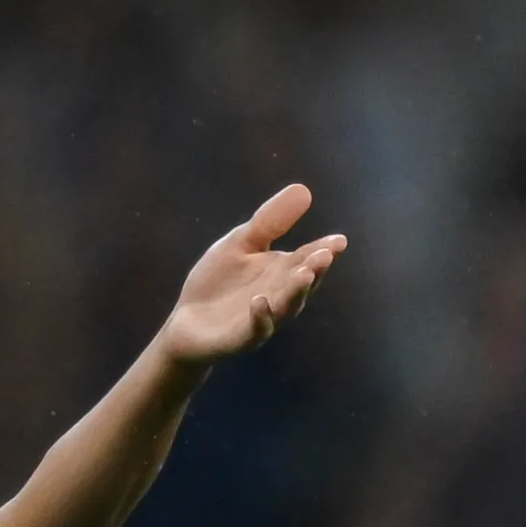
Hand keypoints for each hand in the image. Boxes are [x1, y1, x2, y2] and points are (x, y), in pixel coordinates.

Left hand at [155, 183, 345, 370]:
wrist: (187, 322)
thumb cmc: (218, 281)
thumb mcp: (242, 243)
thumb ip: (270, 221)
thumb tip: (304, 189)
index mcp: (282, 272)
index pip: (307, 258)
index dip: (324, 250)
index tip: (338, 241)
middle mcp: (279, 296)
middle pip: (302, 283)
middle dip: (314, 269)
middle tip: (325, 255)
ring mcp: (263, 318)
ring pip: (286, 307)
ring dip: (296, 292)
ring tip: (304, 274)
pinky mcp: (242, 337)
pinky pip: (256, 329)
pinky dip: (261, 317)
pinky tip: (259, 301)